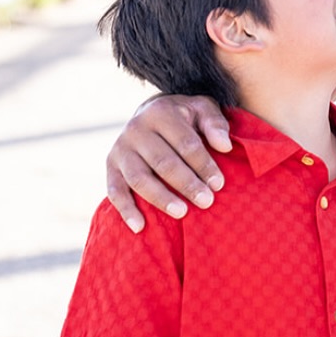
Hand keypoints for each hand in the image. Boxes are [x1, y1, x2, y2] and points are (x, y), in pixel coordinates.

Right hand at [105, 95, 230, 231]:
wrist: (152, 113)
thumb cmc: (185, 117)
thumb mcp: (202, 109)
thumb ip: (215, 124)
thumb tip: (224, 146)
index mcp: (161, 113)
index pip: (185, 143)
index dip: (203, 165)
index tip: (218, 184)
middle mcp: (136, 129)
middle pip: (163, 162)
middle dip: (186, 184)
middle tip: (206, 201)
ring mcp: (121, 149)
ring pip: (139, 178)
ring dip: (161, 198)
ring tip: (182, 213)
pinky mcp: (110, 166)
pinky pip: (115, 190)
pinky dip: (126, 210)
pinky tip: (140, 227)